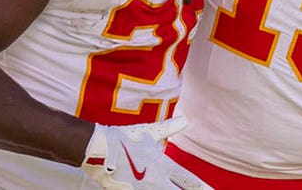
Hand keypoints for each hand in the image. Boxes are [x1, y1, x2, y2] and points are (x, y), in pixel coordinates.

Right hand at [81, 117, 210, 189]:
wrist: (98, 150)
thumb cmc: (124, 138)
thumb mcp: (150, 132)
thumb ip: (170, 128)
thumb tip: (185, 119)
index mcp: (163, 165)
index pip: (189, 181)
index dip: (203, 189)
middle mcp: (155, 181)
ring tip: (169, 189)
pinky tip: (150, 189)